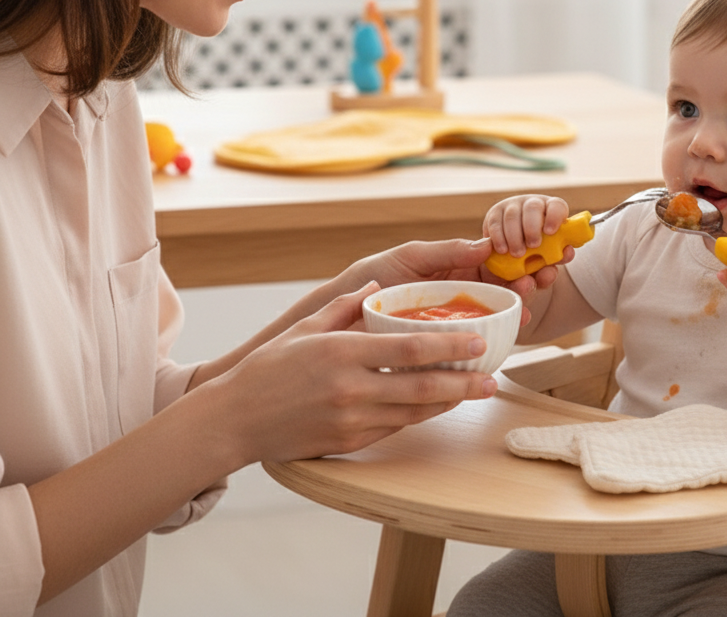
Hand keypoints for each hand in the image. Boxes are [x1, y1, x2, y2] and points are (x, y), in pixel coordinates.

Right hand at [209, 282, 498, 463]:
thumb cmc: (268, 368)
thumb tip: (379, 285)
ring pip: (414, 413)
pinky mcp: (348, 442)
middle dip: (463, 384)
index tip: (477, 341)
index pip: (410, 349)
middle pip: (422, 388)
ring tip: (474, 392)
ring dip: (448, 403)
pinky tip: (436, 407)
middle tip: (492, 379)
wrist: (234, 420)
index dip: (449, 347)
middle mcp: (352, 388)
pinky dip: (419, 417)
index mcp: (344, 353)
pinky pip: (394, 428)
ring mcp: (351, 420)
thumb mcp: (306, 327)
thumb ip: (346, 306)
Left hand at [337, 237, 542, 324]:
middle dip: (523, 286)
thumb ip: (446, 251)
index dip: (515, 262)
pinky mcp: (442, 349)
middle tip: (537, 284)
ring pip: (492, 317)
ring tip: (526, 311)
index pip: (491, 264)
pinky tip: (508, 338)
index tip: (533, 261)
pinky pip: (473, 344)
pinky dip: (494, 340)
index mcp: (450, 270)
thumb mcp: (409, 256)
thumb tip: (485, 245)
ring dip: (514, 312)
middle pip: (499, 290)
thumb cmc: (368, 278)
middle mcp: (453, 297)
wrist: (336, 317)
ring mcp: (448, 323)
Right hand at [482, 194, 574, 293]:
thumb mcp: (547, 259)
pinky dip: (499, 237)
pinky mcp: (495, 214)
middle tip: (533, 245)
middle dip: (532, 227)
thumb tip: (566, 252)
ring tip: (517, 254)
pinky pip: (495, 222)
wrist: (511, 254)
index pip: (557, 206)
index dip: (555, 216)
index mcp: (551, 211)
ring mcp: (513, 206)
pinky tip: (502, 250)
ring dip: (514, 235)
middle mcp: (533, 204)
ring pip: (512, 214)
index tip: (550, 232)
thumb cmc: (536, 255)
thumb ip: (557, 259)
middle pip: (533, 207)